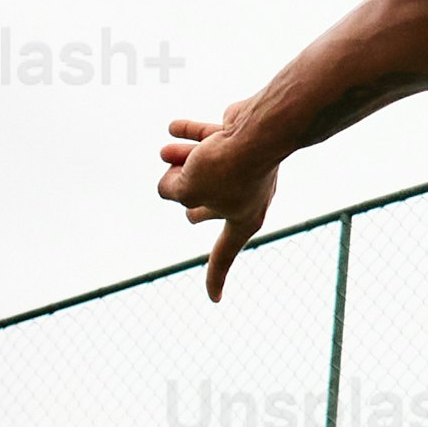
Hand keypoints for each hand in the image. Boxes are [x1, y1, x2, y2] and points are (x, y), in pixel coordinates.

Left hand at [157, 112, 284, 299]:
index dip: (215, 278)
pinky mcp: (241, 137)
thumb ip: (170, 189)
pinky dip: (192, 135)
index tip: (214, 299)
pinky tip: (173, 129)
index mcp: (243, 220)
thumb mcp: (186, 189)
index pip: (223, 256)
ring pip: (206, 167)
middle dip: (195, 205)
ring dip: (182, 160)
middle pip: (213, 206)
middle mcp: (249, 195)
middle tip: (190, 213)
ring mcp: (247, 164)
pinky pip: (209, 138)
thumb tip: (170, 173)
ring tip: (165, 153)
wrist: (262, 127)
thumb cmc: (228, 166)